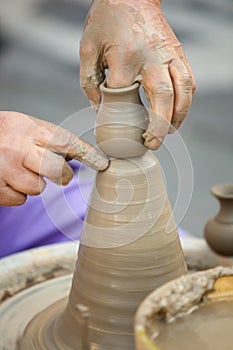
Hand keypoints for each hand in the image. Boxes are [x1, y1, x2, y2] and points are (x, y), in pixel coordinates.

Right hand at [0, 112, 108, 205]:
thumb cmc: (4, 133)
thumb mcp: (28, 126)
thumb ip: (51, 139)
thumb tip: (79, 155)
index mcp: (29, 129)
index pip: (66, 142)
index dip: (88, 154)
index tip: (104, 163)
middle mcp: (18, 148)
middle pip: (57, 170)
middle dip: (62, 174)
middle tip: (58, 173)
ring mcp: (6, 169)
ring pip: (38, 189)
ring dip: (34, 183)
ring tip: (20, 169)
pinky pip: (20, 200)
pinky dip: (17, 192)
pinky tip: (8, 179)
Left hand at [80, 0, 195, 148]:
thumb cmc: (106, 20)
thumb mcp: (88, 48)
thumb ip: (90, 82)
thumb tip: (100, 111)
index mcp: (125, 57)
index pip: (124, 96)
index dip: (121, 118)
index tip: (119, 131)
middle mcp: (152, 57)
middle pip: (163, 98)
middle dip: (159, 126)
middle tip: (152, 143)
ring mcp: (169, 54)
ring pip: (183, 91)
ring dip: (178, 116)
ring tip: (168, 132)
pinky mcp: (178, 53)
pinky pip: (189, 81)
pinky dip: (186, 101)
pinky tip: (177, 112)